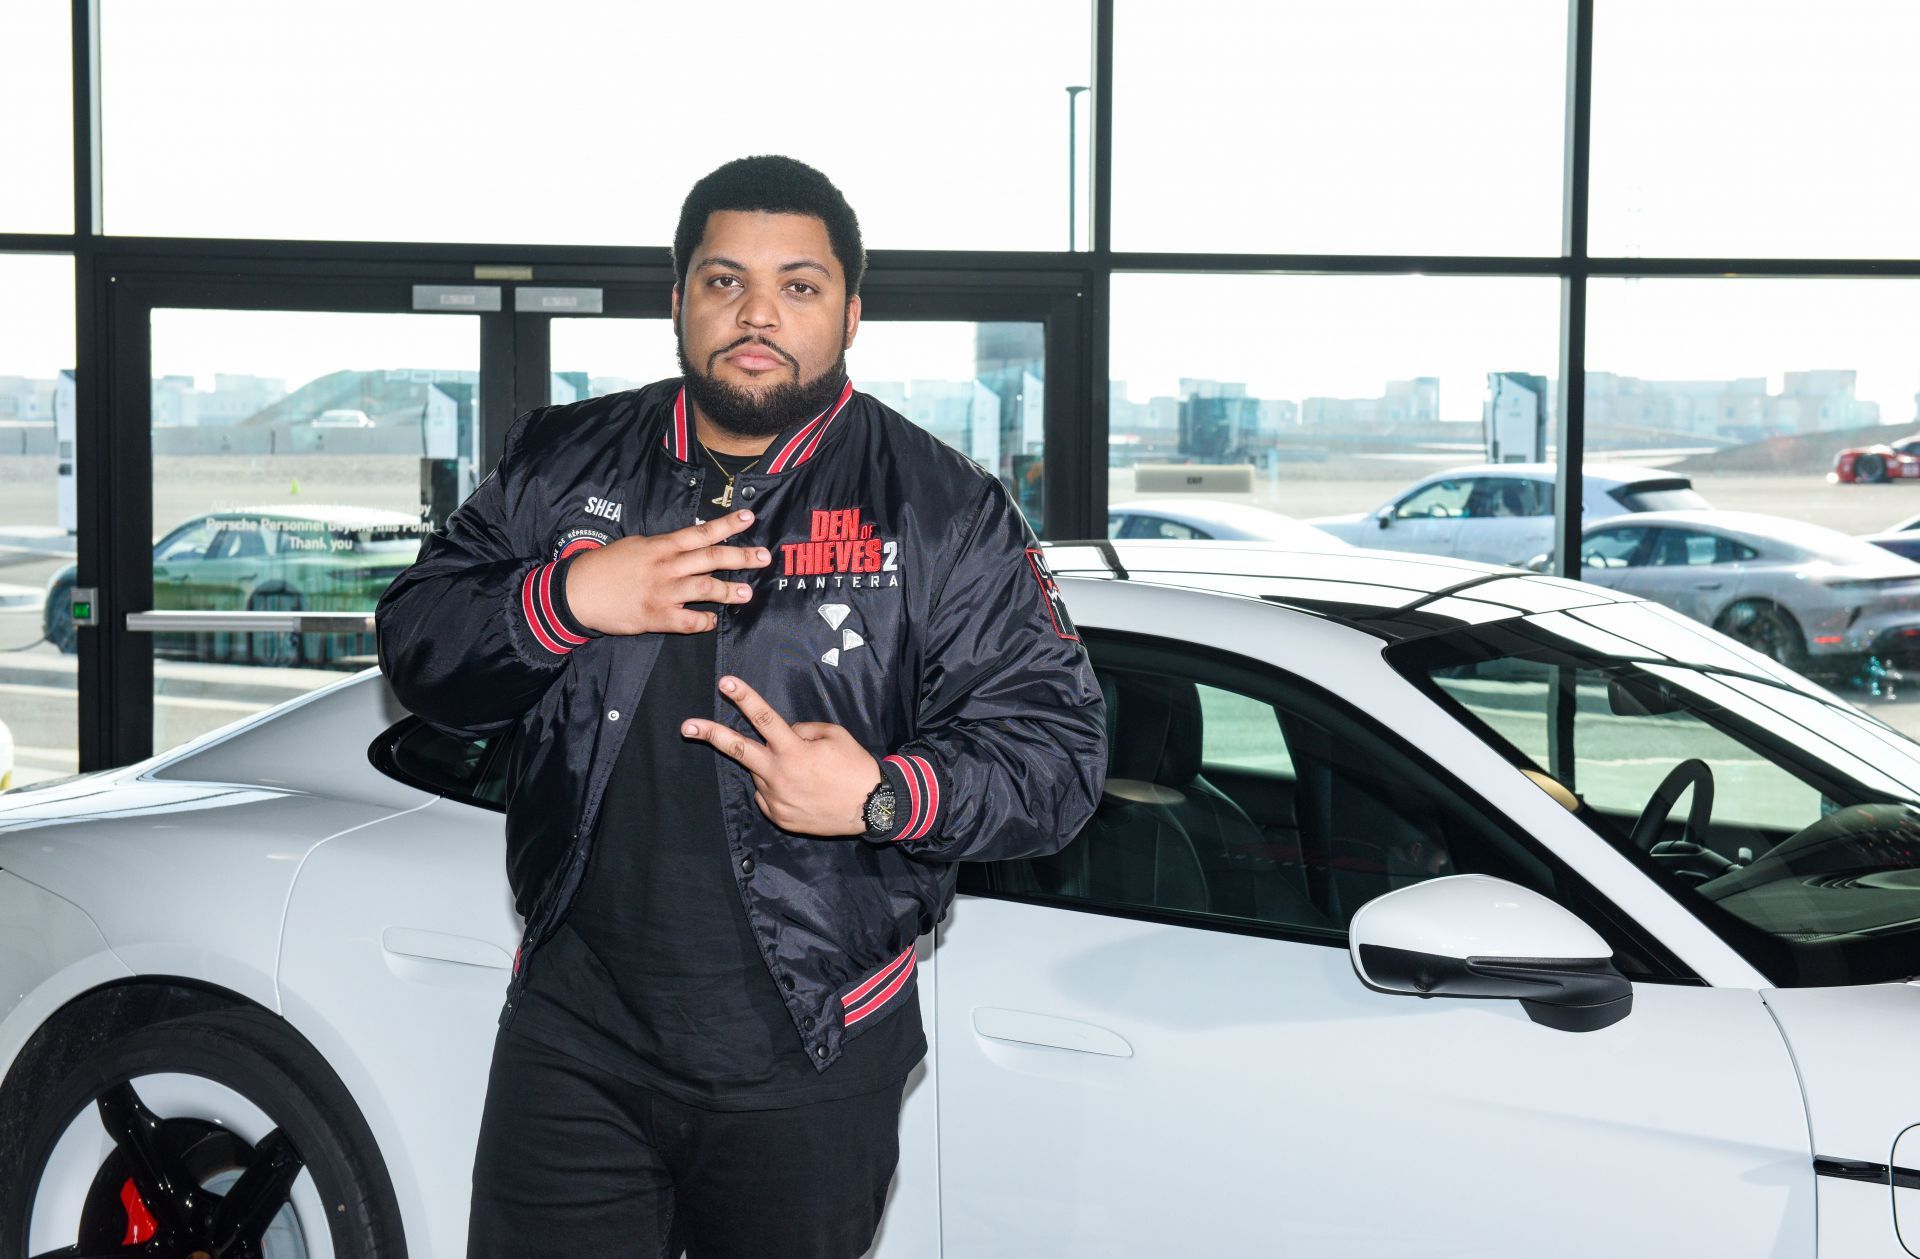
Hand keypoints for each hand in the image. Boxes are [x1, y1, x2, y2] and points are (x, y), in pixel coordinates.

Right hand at [564, 509, 770, 634]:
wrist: (578, 592)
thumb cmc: (606, 567)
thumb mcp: (636, 545)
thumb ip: (664, 546)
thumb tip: (688, 543)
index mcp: (661, 546)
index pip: (701, 532)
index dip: (728, 525)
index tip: (750, 519)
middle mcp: (666, 566)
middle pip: (712, 558)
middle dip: (741, 557)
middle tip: (764, 557)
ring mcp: (663, 592)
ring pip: (705, 588)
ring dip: (730, 591)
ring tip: (747, 593)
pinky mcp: (656, 617)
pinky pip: (689, 621)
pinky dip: (704, 621)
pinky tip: (713, 621)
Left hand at [682, 676, 881, 836]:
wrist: (873, 808)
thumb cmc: (855, 767)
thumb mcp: (835, 735)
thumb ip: (803, 730)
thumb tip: (785, 734)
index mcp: (795, 751)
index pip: (764, 719)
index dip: (744, 698)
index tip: (725, 682)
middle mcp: (779, 775)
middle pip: (738, 749)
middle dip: (711, 734)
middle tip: (687, 726)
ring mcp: (777, 799)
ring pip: (761, 773)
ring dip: (772, 766)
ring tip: (805, 774)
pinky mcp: (779, 817)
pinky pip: (768, 795)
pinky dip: (778, 788)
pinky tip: (802, 791)